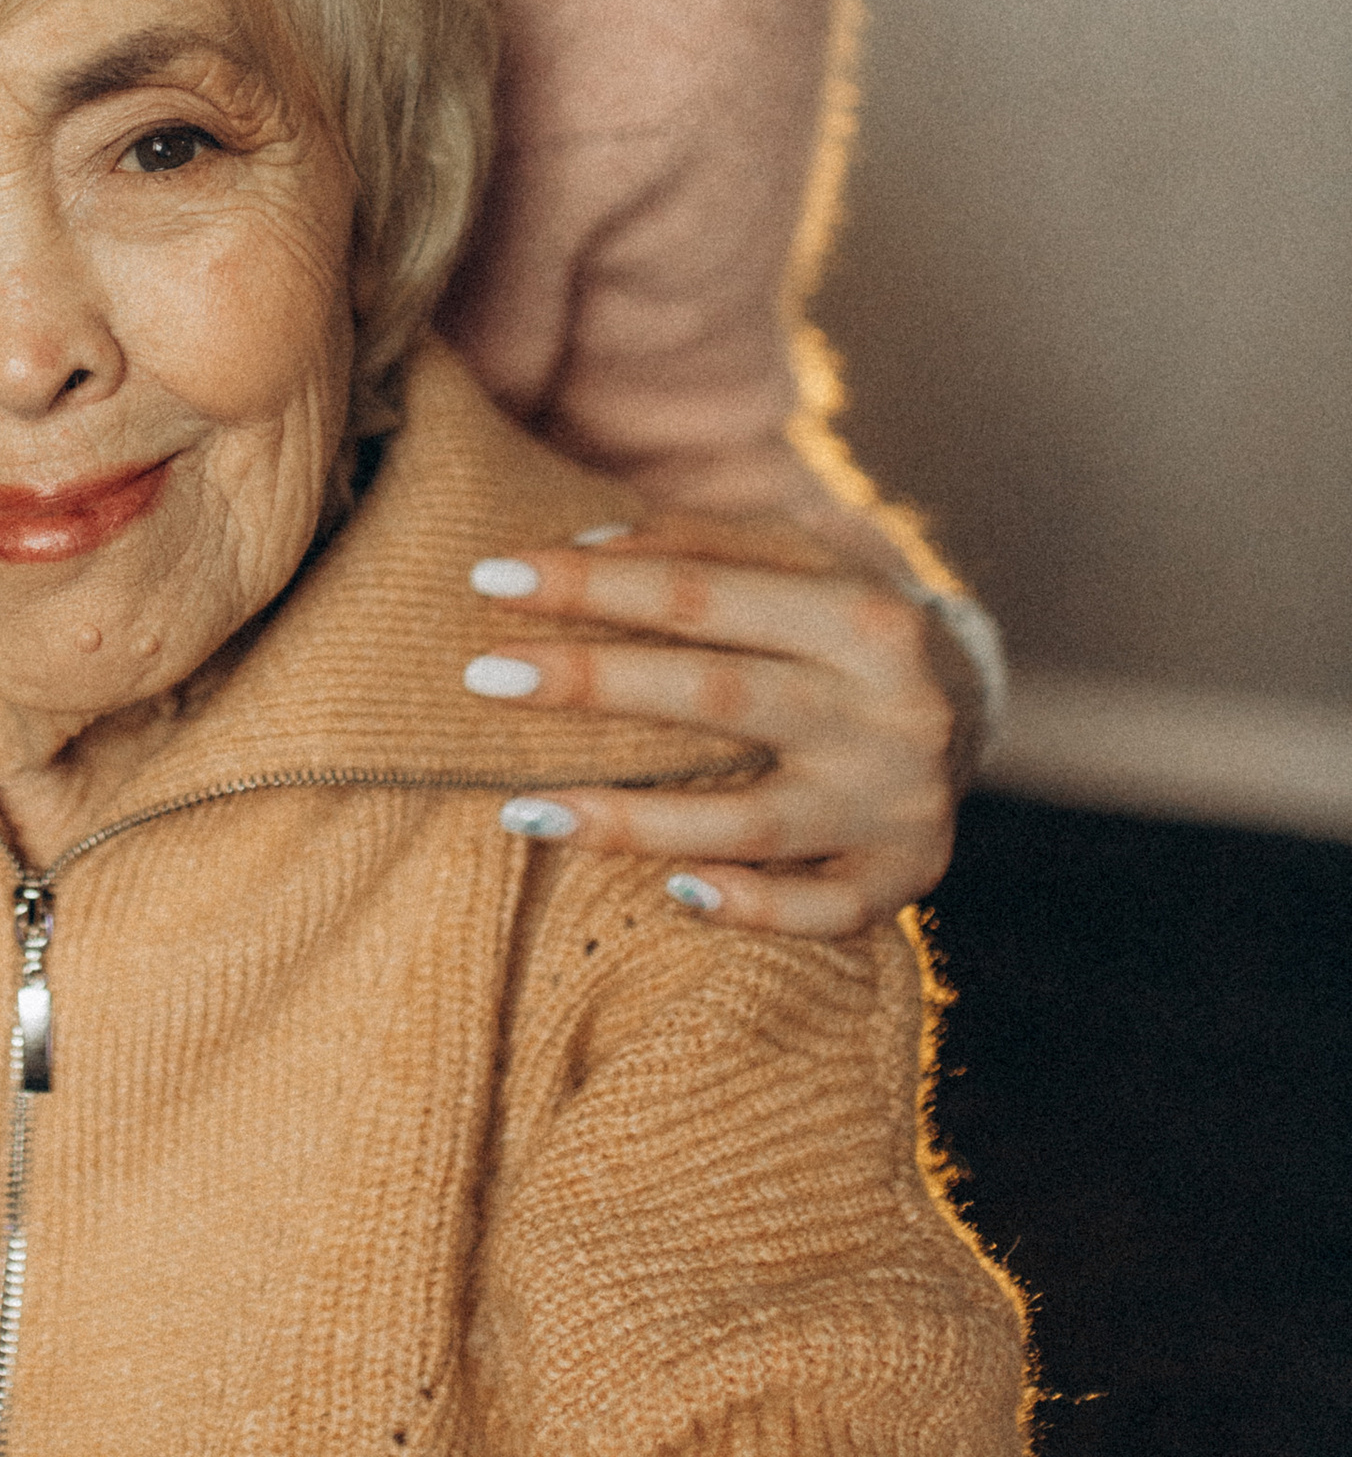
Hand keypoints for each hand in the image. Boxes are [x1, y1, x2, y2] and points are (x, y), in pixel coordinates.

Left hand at [459, 527, 959, 936]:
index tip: (492, 577)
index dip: (594, 585)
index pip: (703, 594)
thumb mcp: (798, 562)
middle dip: (593, 682)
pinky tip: (673, 890)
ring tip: (519, 810)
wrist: (975, 706)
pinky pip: (818, 911)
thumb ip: (698, 545)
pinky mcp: (902, 880)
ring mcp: (896, 804)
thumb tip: (582, 546)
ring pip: (751, 820)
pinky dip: (749, 906)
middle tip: (482, 675)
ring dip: (629, 820)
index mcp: (862, 615)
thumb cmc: (841, 625)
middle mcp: (891, 710)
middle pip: (719, 695)